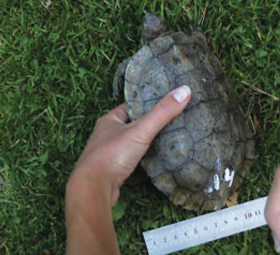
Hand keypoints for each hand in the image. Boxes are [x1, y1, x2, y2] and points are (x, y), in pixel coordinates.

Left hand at [65, 85, 190, 254]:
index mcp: (110, 119)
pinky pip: (132, 158)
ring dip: (147, 141)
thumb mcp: (141, 129)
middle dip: (150, 123)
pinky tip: (156, 158)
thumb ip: (163, 112)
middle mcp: (107, 134)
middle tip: (172, 121)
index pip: (132, 106)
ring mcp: (109, 153)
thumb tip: (185, 90)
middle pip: (133, 124)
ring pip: (133, 142)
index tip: (167, 103)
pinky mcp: (114, 169)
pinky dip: (143, 157)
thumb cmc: (113, 155)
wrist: (94, 189)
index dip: (149, 103)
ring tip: (169, 138)